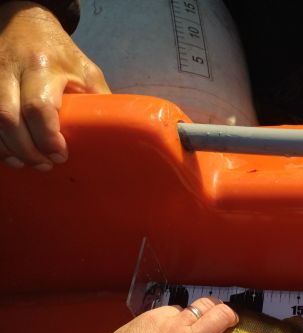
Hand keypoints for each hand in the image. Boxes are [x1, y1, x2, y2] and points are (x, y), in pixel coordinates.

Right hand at [0, 1, 109, 169]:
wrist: (27, 22)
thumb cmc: (61, 54)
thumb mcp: (87, 72)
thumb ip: (98, 102)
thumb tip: (117, 136)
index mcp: (43, 67)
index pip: (38, 108)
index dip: (48, 138)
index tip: (60, 155)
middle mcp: (13, 70)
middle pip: (9, 119)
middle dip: (27, 150)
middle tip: (45, 164)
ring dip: (9, 149)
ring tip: (29, 162)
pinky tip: (12, 153)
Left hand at [86, 298, 261, 332]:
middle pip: (224, 315)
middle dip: (230, 315)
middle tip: (227, 321)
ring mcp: (173, 325)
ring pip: (201, 305)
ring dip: (206, 311)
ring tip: (202, 316)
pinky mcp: (155, 315)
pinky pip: (175, 309)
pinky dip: (178, 316)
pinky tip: (169, 326)